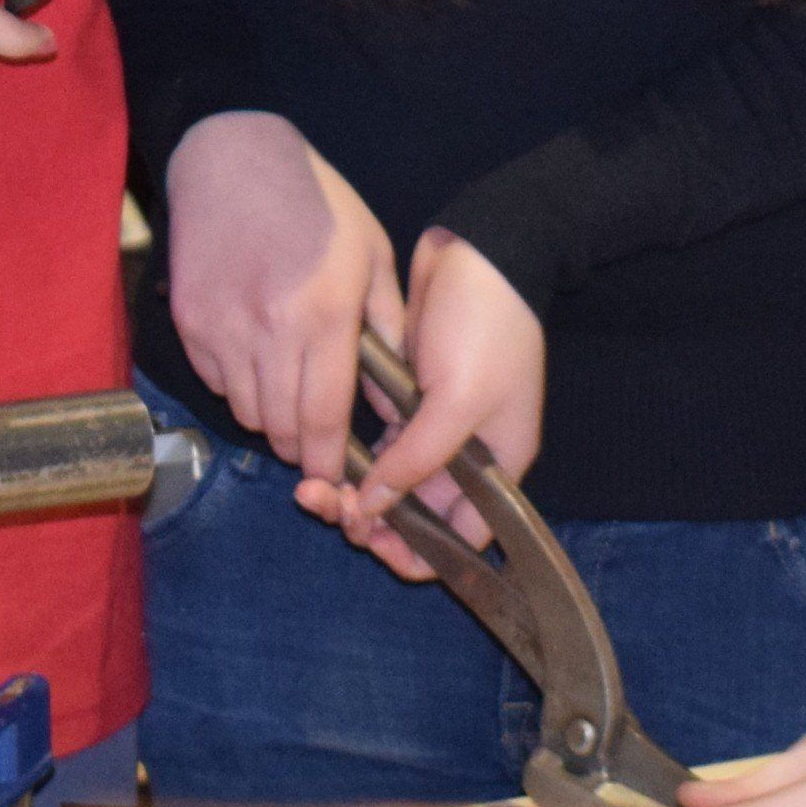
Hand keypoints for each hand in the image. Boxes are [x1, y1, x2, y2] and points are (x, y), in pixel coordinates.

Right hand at [164, 113, 401, 484]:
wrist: (234, 158)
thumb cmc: (317, 203)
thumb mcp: (372, 254)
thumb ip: (388, 327)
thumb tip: (395, 392)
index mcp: (325, 314)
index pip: (324, 418)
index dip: (330, 460)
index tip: (339, 476)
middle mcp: (271, 328)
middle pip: (281, 427)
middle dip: (300, 448)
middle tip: (314, 444)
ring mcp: (223, 326)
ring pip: (245, 411)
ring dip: (268, 419)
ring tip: (286, 399)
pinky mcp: (190, 320)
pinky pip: (215, 381)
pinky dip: (235, 386)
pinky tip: (253, 360)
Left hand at [304, 227, 542, 579]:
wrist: (478, 253)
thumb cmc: (484, 328)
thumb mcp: (457, 400)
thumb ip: (417, 460)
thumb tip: (371, 509)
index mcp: (498, 471)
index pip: (459, 543)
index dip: (414, 553)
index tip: (369, 537)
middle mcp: (467, 459)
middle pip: (416, 517)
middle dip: (368, 520)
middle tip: (321, 502)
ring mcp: (434, 428)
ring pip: (390, 483)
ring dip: (351, 489)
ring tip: (308, 483)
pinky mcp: (407, 397)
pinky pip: (378, 443)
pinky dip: (352, 451)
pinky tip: (320, 445)